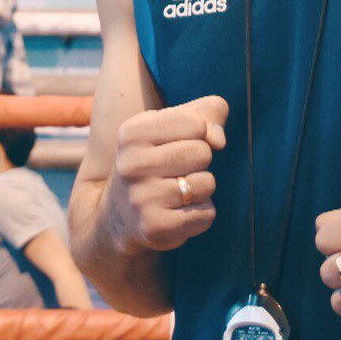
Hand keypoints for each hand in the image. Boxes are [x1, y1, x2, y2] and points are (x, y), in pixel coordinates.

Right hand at [109, 95, 226, 250]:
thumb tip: (219, 140)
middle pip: (202, 153)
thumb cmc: (157, 158)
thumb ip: (208, 112)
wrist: (121, 215)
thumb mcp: (175, 124)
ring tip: (177, 192)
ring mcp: (142, 198)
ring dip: (201, 189)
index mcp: (132, 132)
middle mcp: (132, 164)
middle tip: (176, 171)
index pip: (195, 123)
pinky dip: (201, 214)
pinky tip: (178, 213)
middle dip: (200, 162)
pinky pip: (207, 214)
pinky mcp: (156, 227)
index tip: (175, 145)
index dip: (197, 134)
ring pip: (207, 184)